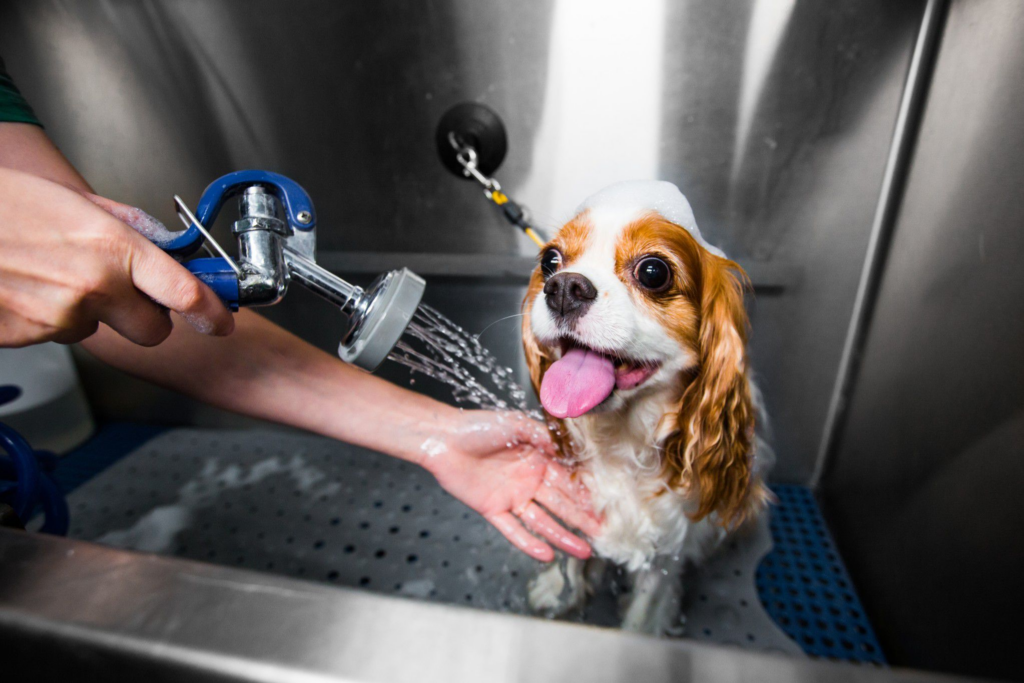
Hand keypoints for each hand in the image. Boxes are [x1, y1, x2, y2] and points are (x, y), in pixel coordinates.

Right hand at [0, 168, 232, 346]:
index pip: (183, 292)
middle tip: (128, 295)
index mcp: (112, 248)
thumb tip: (160, 243)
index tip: (219, 320)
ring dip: (90, 312)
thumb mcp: (69, 200)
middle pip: (153, 331)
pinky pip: (60, 334)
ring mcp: (60, 317)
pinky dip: (52, 317)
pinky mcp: (31, 337)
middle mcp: (93, 287)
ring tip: (52, 275)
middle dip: (148, 318)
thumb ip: (123, 224)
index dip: (210, 311)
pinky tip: (29, 287)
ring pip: (101, 330)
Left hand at [422, 410, 600, 561]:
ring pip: (542, 520)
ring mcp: (511, 496)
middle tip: (604, 532)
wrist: (442, 438)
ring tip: (584, 551)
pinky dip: (528, 543)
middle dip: (582, 519)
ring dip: (563, 536)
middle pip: (560, 504)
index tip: (606, 507)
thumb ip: (543, 438)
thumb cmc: (478, 426)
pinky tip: (546, 554)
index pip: (568, 480)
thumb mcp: (516, 424)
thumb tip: (568, 449)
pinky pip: (513, 530)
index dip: (586, 494)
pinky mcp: (492, 509)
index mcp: (537, 458)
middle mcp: (527, 479)